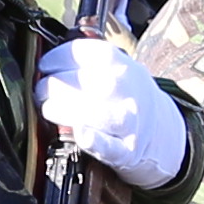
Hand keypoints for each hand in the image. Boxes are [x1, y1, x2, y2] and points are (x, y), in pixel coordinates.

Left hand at [35, 38, 186, 188]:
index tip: (45, 65)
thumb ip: (87, 63)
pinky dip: (94, 141)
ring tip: (49, 109)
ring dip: (65, 109)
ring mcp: (129, 121)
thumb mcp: (117, 69)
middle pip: (88, 81)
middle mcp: (127, 90)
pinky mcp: (127, 151)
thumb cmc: (126, 98)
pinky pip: (110, 147)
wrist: (163, 131)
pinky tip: (81, 133)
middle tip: (41, 91)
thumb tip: (44, 62)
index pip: (87, 53)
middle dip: (55, 85)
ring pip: (97, 112)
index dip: (58, 57)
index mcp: (121, 65)